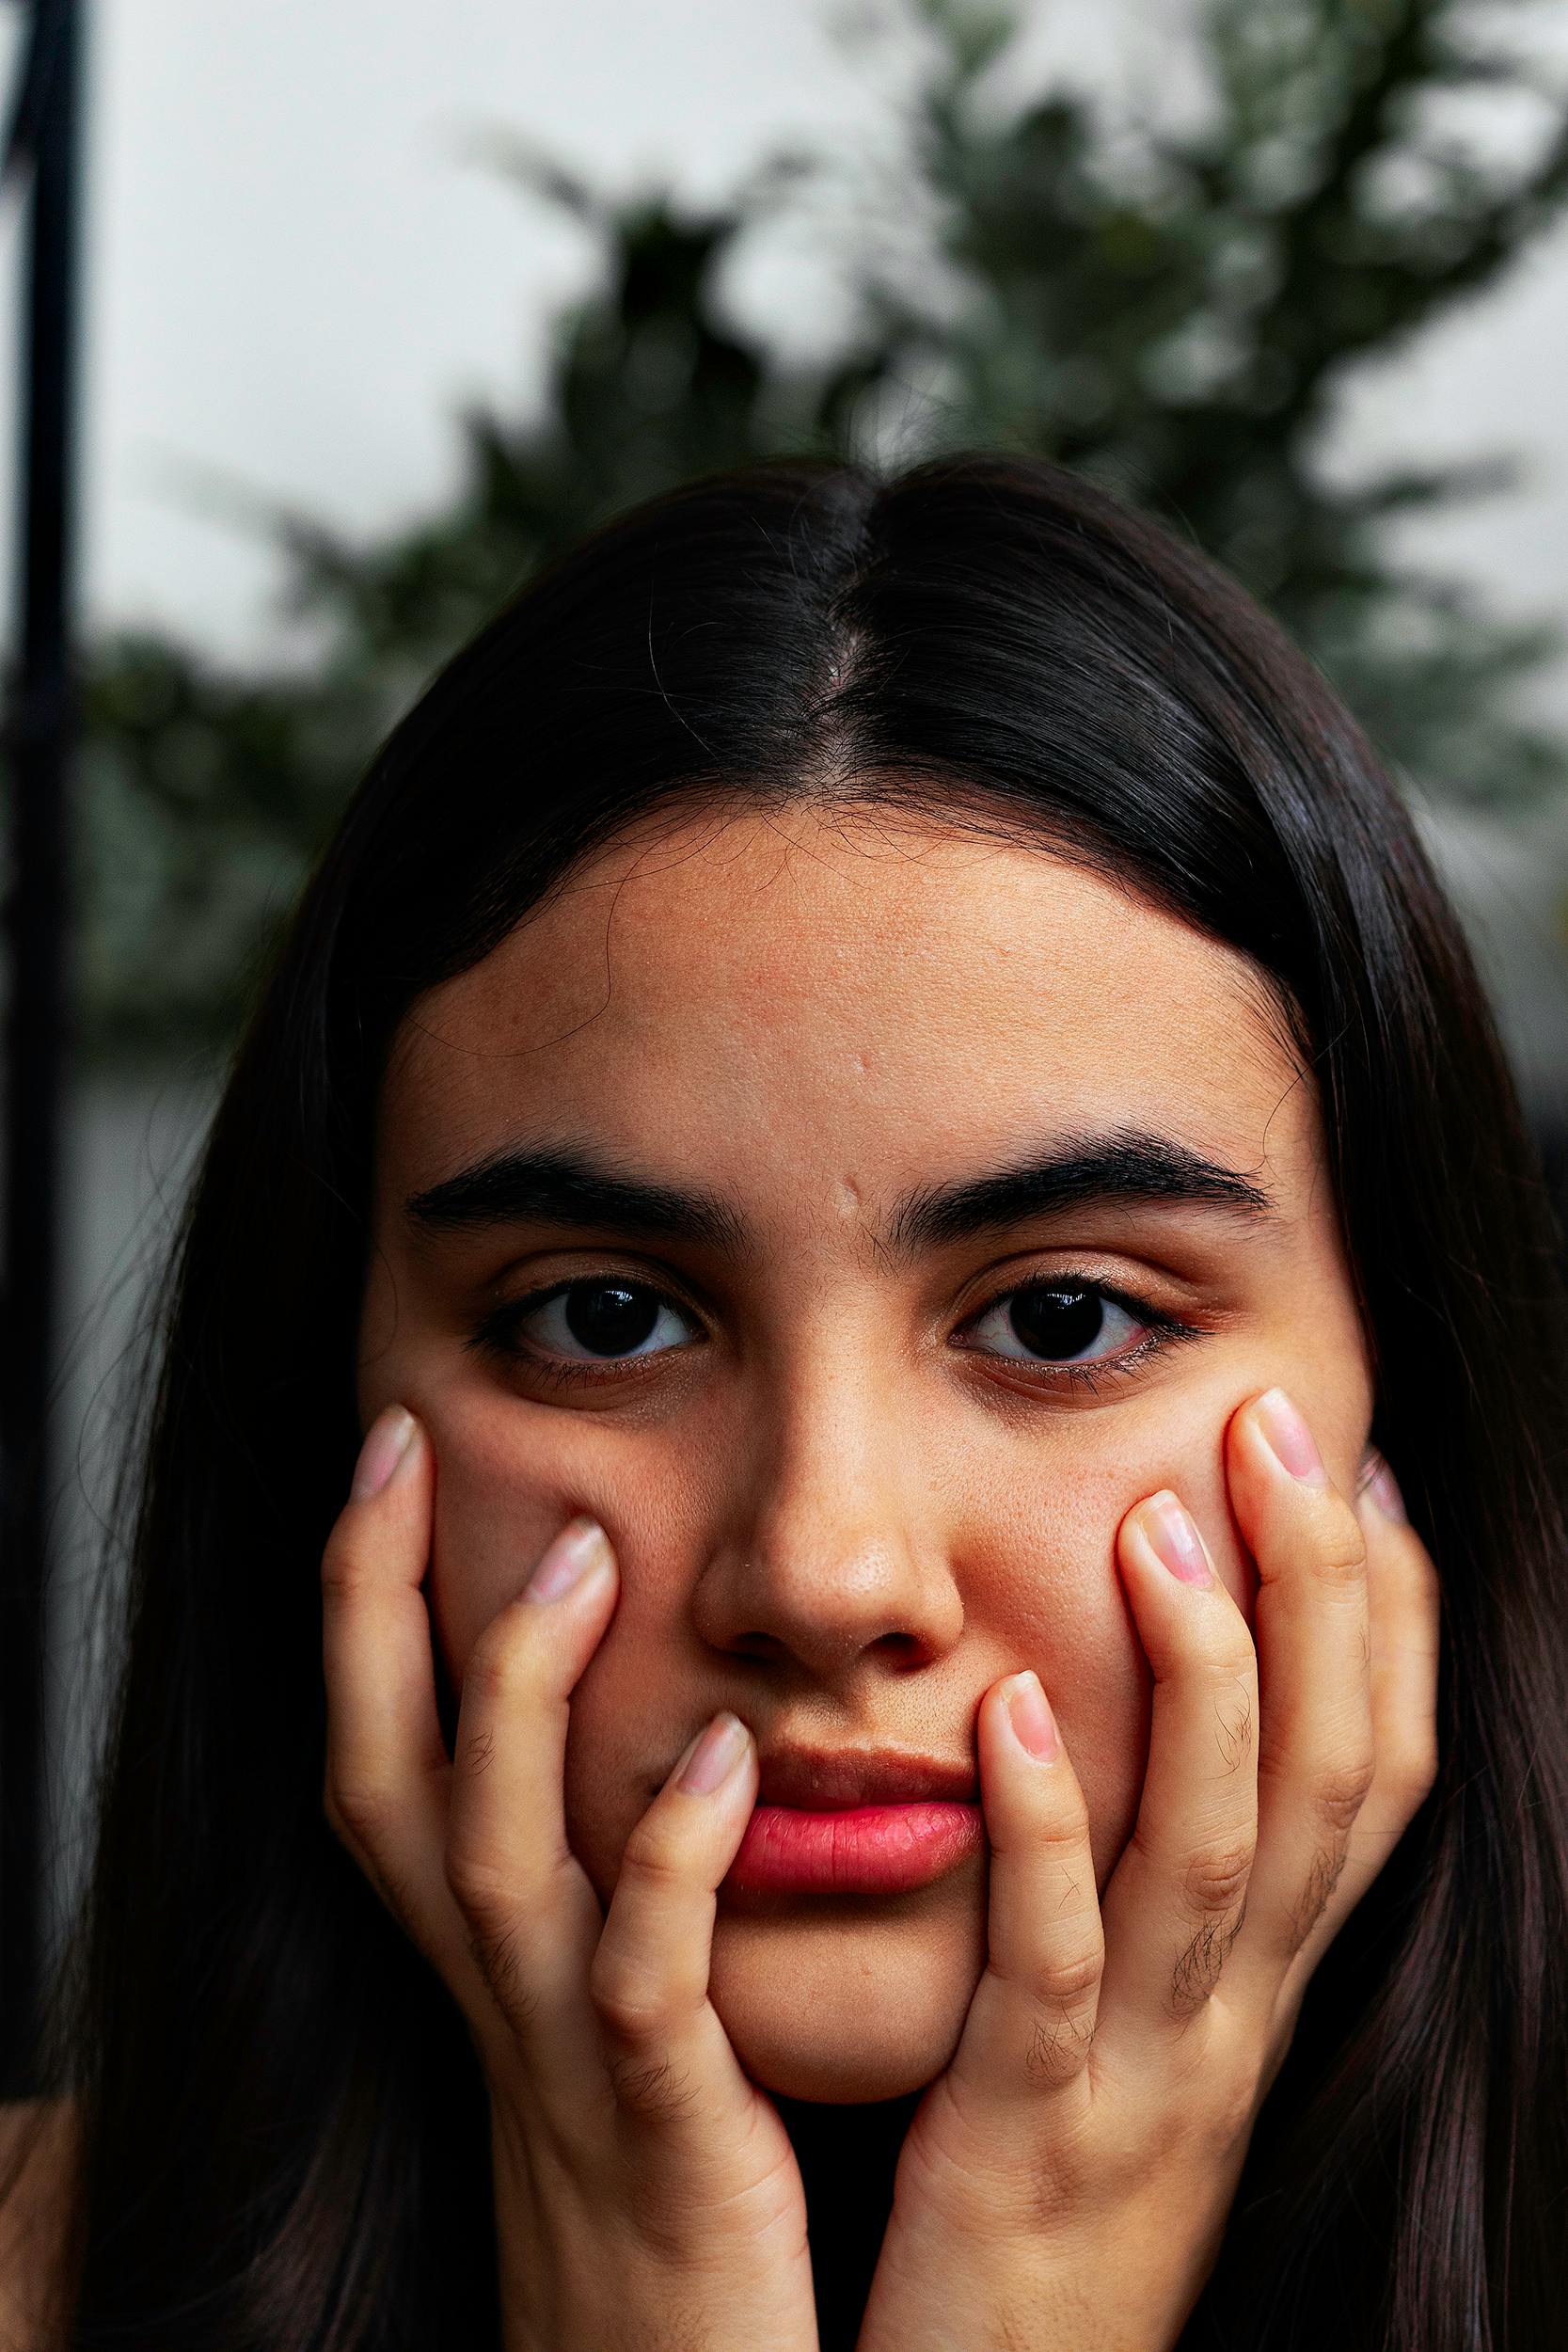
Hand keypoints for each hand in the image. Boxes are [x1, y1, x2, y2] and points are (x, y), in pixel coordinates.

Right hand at [319, 1406, 815, 2351]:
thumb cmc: (675, 2194)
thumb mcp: (620, 2022)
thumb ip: (626, 1882)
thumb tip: (674, 1718)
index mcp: (499, 1960)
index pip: (389, 1754)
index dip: (367, 1606)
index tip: (391, 1451)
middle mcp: (503, 1993)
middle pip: (387, 1780)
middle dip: (378, 1611)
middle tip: (404, 1448)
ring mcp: (569, 2060)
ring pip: (487, 1863)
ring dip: (517, 1704)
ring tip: (578, 1558)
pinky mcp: (663, 2134)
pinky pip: (641, 1985)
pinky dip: (663, 1863)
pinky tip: (717, 1756)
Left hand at [856, 1387, 1439, 2351]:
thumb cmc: (1053, 2201)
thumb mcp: (1132, 2032)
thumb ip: (1143, 1889)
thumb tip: (1133, 1722)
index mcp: (1262, 1981)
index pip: (1372, 1775)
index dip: (1385, 1618)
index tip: (1363, 1462)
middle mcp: (1238, 2016)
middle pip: (1328, 1781)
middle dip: (1317, 1595)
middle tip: (1280, 1423)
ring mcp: (1148, 2078)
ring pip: (1220, 1860)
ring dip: (1205, 1686)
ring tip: (1158, 1527)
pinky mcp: (1029, 2139)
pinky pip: (1056, 1978)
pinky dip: (1050, 1843)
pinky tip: (1015, 1719)